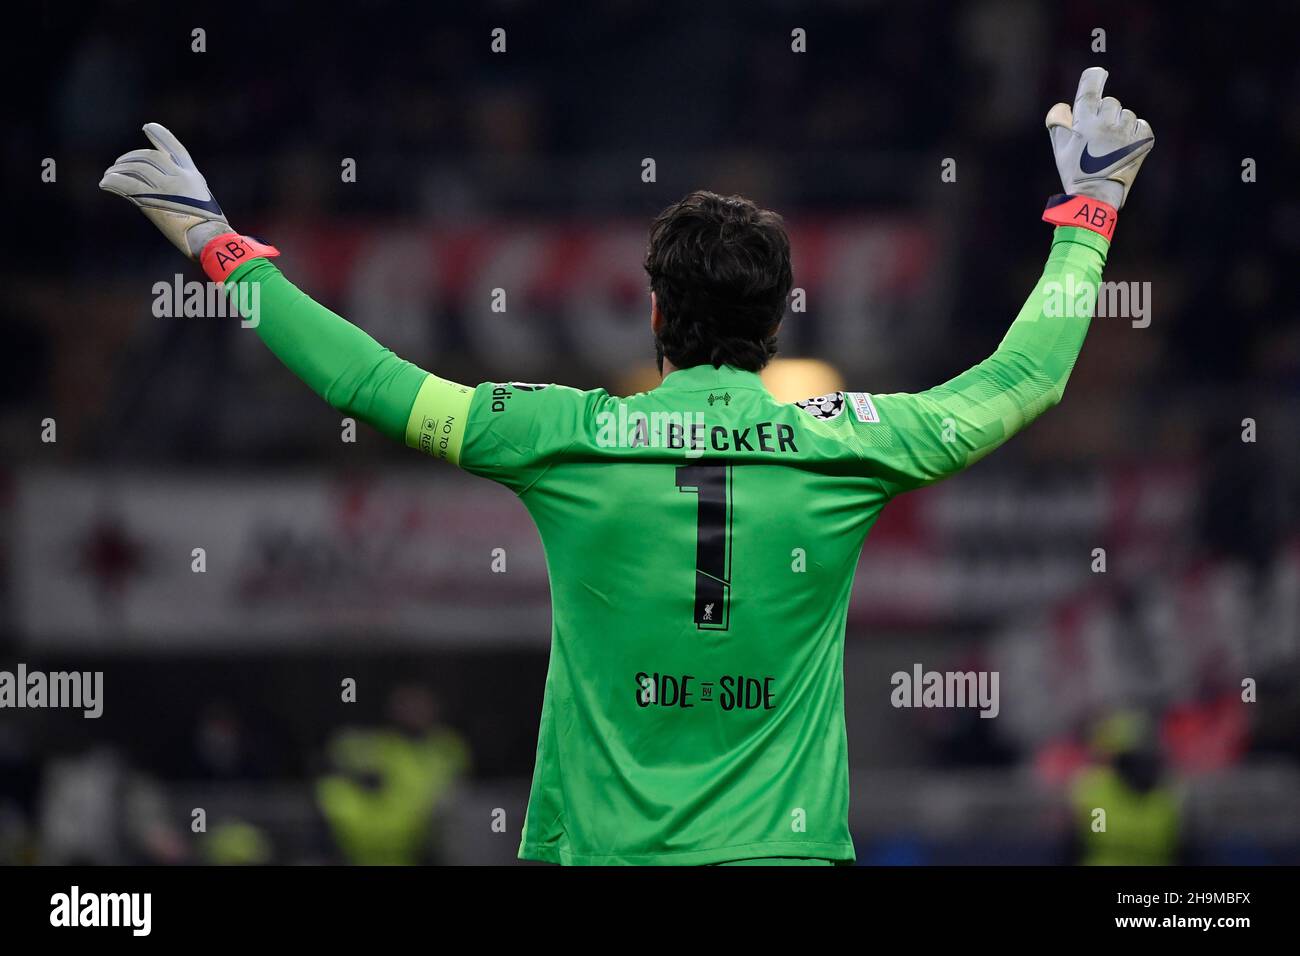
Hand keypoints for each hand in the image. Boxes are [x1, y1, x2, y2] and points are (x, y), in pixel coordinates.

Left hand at [99, 123, 231, 258]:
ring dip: (118, 170)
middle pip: (149, 156)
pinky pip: (127, 185)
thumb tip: (162, 197)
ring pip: (136, 168)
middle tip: (118, 165)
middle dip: (130, 158)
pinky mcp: (153, 200)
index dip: (161, 136)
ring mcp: (167, 187)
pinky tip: (104, 183)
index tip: (148, 127)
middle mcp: (180, 177)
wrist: (210, 239)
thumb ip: (185, 193)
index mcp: (193, 177)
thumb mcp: (202, 203)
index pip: (175, 149)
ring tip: (108, 175)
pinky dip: (113, 182)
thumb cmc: (208, 229)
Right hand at [1046, 67, 1152, 209]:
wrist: (1096, 195)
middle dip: (1104, 114)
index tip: (1098, 74)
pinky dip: (1134, 133)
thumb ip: (1058, 122)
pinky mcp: (1143, 139)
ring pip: (1125, 114)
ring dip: (1119, 125)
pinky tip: (1124, 148)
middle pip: (1109, 102)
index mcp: (1084, 119)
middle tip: (1097, 136)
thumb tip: (1064, 106)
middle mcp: (1106, 120)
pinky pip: (1140, 125)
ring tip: (1110, 146)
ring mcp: (1125, 130)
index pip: (1091, 86)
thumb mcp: (1059, 147)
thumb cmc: (1075, 170)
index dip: (1095, 77)